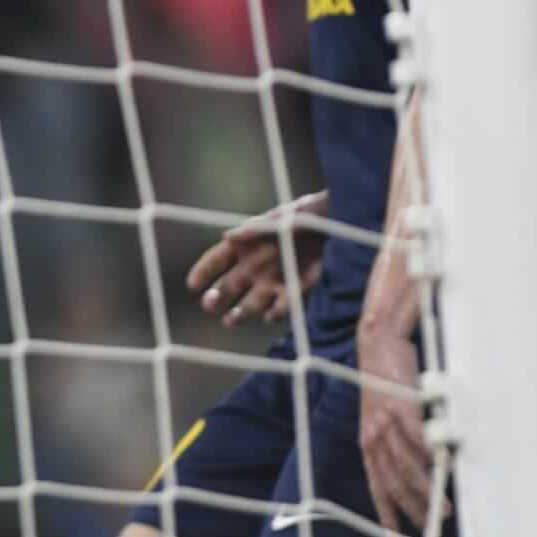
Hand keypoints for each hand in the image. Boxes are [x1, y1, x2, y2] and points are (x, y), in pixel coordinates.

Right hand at [187, 190, 327, 327]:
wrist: (343, 226)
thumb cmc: (309, 216)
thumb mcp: (283, 218)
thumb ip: (256, 229)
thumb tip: (227, 236)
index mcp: (246, 244)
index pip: (215, 260)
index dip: (202, 272)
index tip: (192, 286)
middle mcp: (254, 266)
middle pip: (227, 286)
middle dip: (216, 298)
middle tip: (210, 305)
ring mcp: (273, 280)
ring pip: (249, 303)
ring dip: (239, 313)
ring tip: (231, 320)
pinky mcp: (296, 291)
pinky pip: (281, 307)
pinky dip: (275, 312)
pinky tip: (269, 315)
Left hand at [359, 328, 435, 533]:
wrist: (377, 345)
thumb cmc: (386, 382)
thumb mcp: (385, 417)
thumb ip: (398, 442)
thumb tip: (425, 468)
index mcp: (368, 442)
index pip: (376, 483)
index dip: (385, 509)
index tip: (396, 534)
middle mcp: (372, 436)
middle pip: (393, 482)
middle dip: (414, 509)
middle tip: (434, 527)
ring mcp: (385, 424)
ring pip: (406, 467)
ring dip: (427, 491)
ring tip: (445, 508)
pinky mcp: (401, 409)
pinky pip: (418, 440)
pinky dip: (432, 458)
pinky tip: (445, 471)